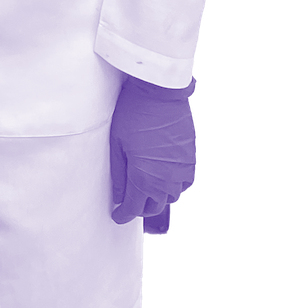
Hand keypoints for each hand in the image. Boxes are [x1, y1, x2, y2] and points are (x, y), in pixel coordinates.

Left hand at [110, 76, 197, 226]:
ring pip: (170, 197)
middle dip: (140, 208)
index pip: (133, 208)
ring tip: (147, 190)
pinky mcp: (190, 159)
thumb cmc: (135, 114)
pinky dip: (174, 186)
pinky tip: (165, 177)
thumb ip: (118, 173)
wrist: (161, 92)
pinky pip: (183, 183)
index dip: (123, 214)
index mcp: (144, 178)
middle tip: (130, 202)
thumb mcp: (117, 143)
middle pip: (153, 206)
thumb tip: (118, 196)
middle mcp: (165, 181)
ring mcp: (180, 171)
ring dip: (158, 198)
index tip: (118, 215)